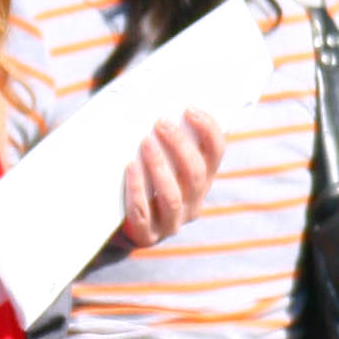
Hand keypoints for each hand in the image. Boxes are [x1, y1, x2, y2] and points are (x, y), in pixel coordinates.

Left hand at [121, 109, 222, 244]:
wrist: (122, 224)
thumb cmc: (144, 180)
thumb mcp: (162, 160)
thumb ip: (167, 139)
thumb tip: (162, 102)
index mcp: (202, 180)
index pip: (216, 153)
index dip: (208, 130)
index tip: (190, 109)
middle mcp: (193, 203)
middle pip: (195, 173)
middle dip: (179, 145)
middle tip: (161, 122)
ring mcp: (172, 222)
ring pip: (172, 195)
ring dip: (159, 166)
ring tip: (145, 142)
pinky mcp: (147, 235)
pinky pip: (142, 213)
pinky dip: (136, 188)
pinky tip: (130, 167)